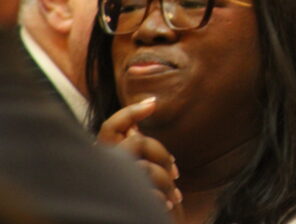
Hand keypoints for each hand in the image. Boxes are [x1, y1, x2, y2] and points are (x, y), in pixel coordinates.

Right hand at [97, 97, 182, 212]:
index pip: (111, 127)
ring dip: (166, 180)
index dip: (130, 112)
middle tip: (176, 171)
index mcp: (100, 157)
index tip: (153, 103)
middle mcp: (99, 167)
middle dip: (162, 154)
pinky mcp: (118, 201)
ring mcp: (107, 183)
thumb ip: (130, 147)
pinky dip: (160, 197)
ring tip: (175, 196)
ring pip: (144, 167)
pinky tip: (167, 205)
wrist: (123, 223)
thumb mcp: (129, 168)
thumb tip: (140, 118)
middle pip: (137, 143)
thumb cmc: (129, 199)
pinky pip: (145, 192)